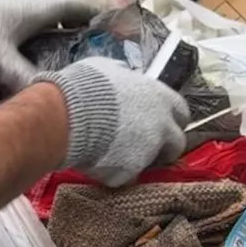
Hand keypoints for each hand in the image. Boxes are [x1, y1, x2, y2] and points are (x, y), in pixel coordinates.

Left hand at [0, 0, 98, 89]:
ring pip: (33, 1)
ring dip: (45, 14)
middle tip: (77, 28)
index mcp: (33, 10)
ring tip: (49, 33)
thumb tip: (48, 99)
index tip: (101, 19)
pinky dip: (24, 16)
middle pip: (53, 1)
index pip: (70, 7)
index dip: (87, 13)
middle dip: (68, 13)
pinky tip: (14, 32)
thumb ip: (25, 81)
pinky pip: (15, 5)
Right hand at [35, 57, 190, 186]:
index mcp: (159, 97)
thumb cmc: (84, 87)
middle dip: (162, 147)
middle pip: (176, 143)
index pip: (180, 112)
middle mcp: (161, 125)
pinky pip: (123, 177)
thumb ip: (123, 76)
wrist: (65, 116)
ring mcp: (148, 152)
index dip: (168, 119)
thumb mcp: (107, 69)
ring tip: (113, 157)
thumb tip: (122, 74)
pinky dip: (112, 173)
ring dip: (137, 162)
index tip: (156, 123)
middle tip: (140, 147)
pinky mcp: (128, 172)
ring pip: (150, 164)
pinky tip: (96, 165)